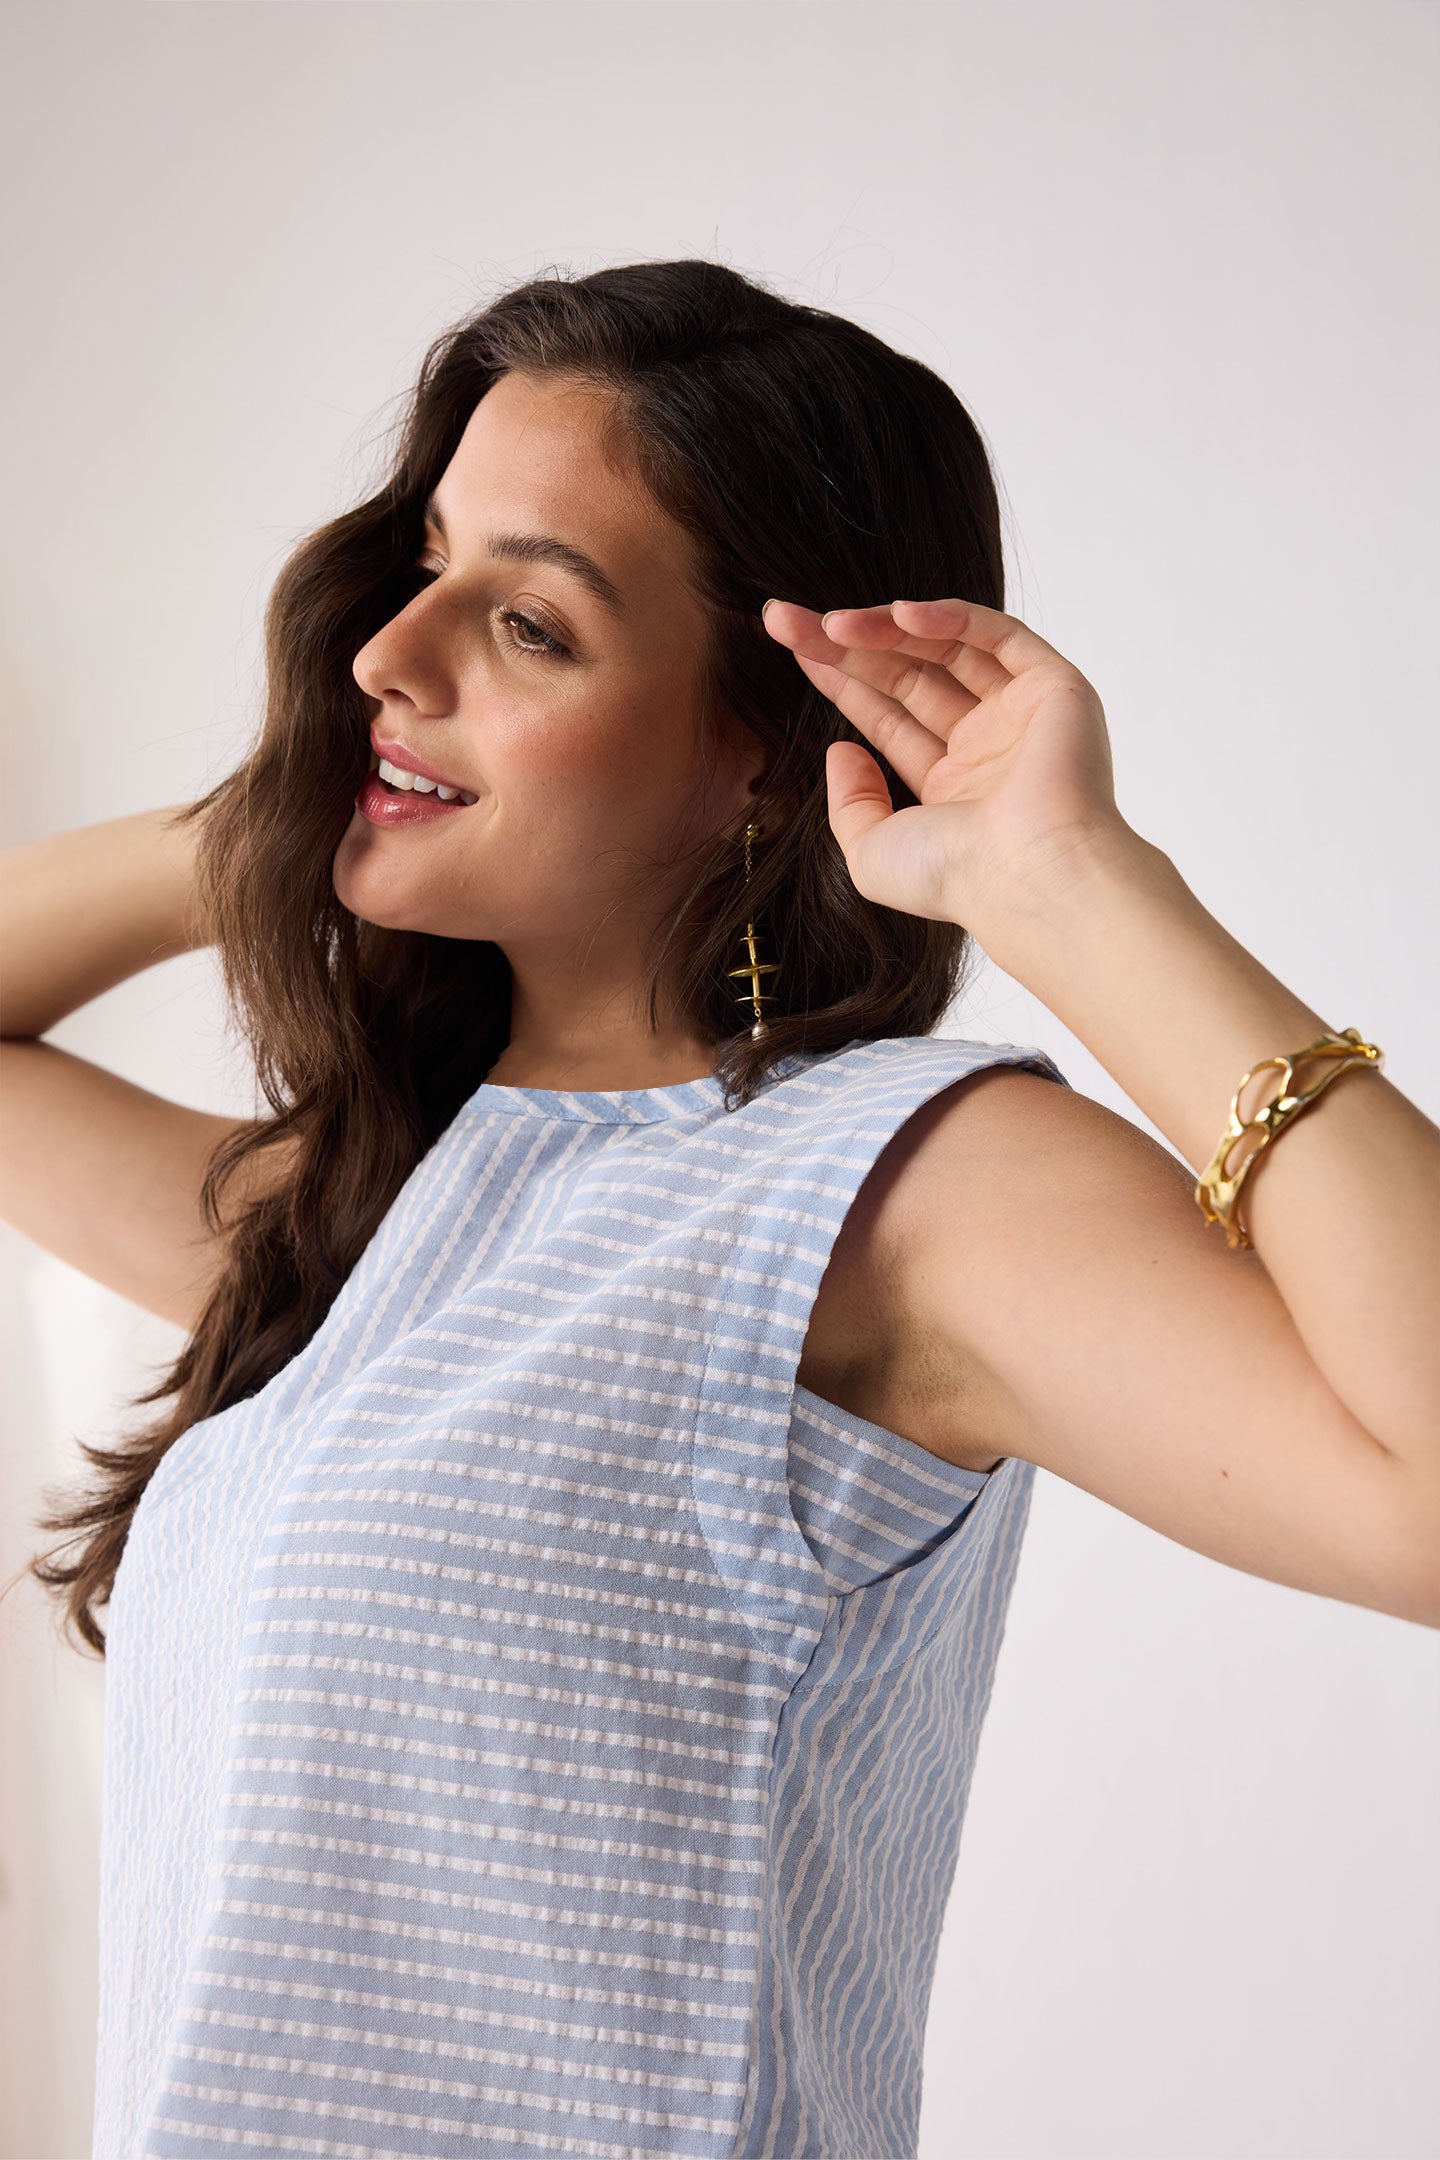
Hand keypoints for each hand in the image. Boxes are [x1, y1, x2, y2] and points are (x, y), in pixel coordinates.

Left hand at [761, 593, 1141, 956]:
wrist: (1026, 873)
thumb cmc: (955, 876)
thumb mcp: (871, 852)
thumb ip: (849, 804)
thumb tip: (841, 751)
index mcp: (953, 787)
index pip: (889, 716)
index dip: (841, 680)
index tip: (794, 648)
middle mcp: (989, 747)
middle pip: (908, 674)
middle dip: (847, 644)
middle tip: (786, 619)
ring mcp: (1022, 715)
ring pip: (947, 649)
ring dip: (886, 628)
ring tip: (833, 623)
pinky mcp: (1056, 688)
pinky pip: (999, 636)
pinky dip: (950, 618)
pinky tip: (900, 615)